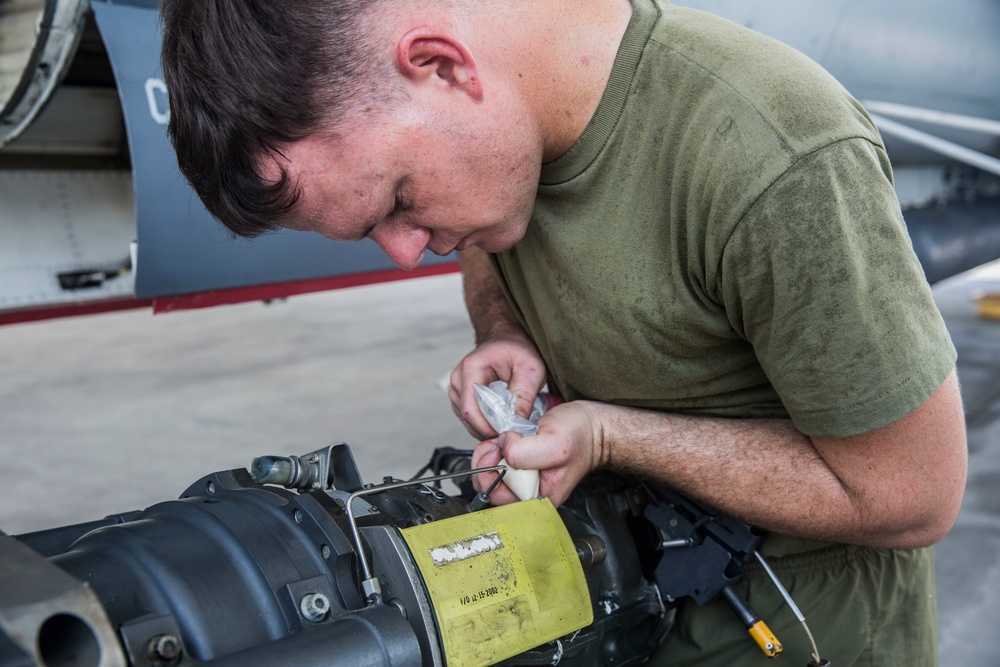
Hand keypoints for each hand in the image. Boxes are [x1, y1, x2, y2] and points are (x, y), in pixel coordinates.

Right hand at [449, 331, 547, 438]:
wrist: (507, 340)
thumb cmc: (518, 350)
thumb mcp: (530, 369)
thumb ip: (524, 395)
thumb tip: (517, 422)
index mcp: (471, 369)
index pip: (471, 409)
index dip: (487, 427)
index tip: (508, 433)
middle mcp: (458, 380)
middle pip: (468, 417)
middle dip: (489, 429)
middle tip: (513, 432)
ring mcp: (457, 390)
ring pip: (467, 421)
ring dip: (487, 428)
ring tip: (509, 424)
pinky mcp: (461, 397)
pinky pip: (470, 419)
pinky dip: (485, 424)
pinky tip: (501, 420)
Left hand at [470, 401, 607, 506]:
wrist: (593, 426)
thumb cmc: (582, 437)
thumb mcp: (554, 443)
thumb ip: (523, 452)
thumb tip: (502, 448)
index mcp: (535, 498)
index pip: (495, 496)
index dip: (489, 472)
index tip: (498, 451)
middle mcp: (527, 491)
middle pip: (487, 485)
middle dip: (486, 461)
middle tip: (499, 443)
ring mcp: (523, 478)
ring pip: (489, 471)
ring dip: (490, 452)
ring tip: (506, 438)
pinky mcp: (520, 464)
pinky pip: (497, 459)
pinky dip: (496, 446)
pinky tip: (508, 438)